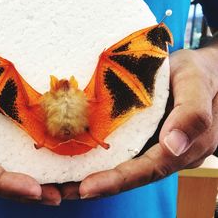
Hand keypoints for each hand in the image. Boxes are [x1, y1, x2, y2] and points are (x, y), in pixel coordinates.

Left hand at [61, 47, 217, 199]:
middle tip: (61, 191)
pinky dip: (98, 160)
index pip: (148, 168)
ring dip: (93, 176)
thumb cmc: (200, 74)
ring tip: (60, 184)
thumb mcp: (198, 83)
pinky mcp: (143, 138)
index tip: (86, 188)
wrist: (203, 71)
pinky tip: (74, 160)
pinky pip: (122, 152)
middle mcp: (167, 154)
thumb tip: (172, 147)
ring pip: (124, 168)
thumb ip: (192, 114)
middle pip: (131, 176)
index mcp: (185, 147)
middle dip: (96, 185)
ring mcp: (154, 147)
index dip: (117, 180)